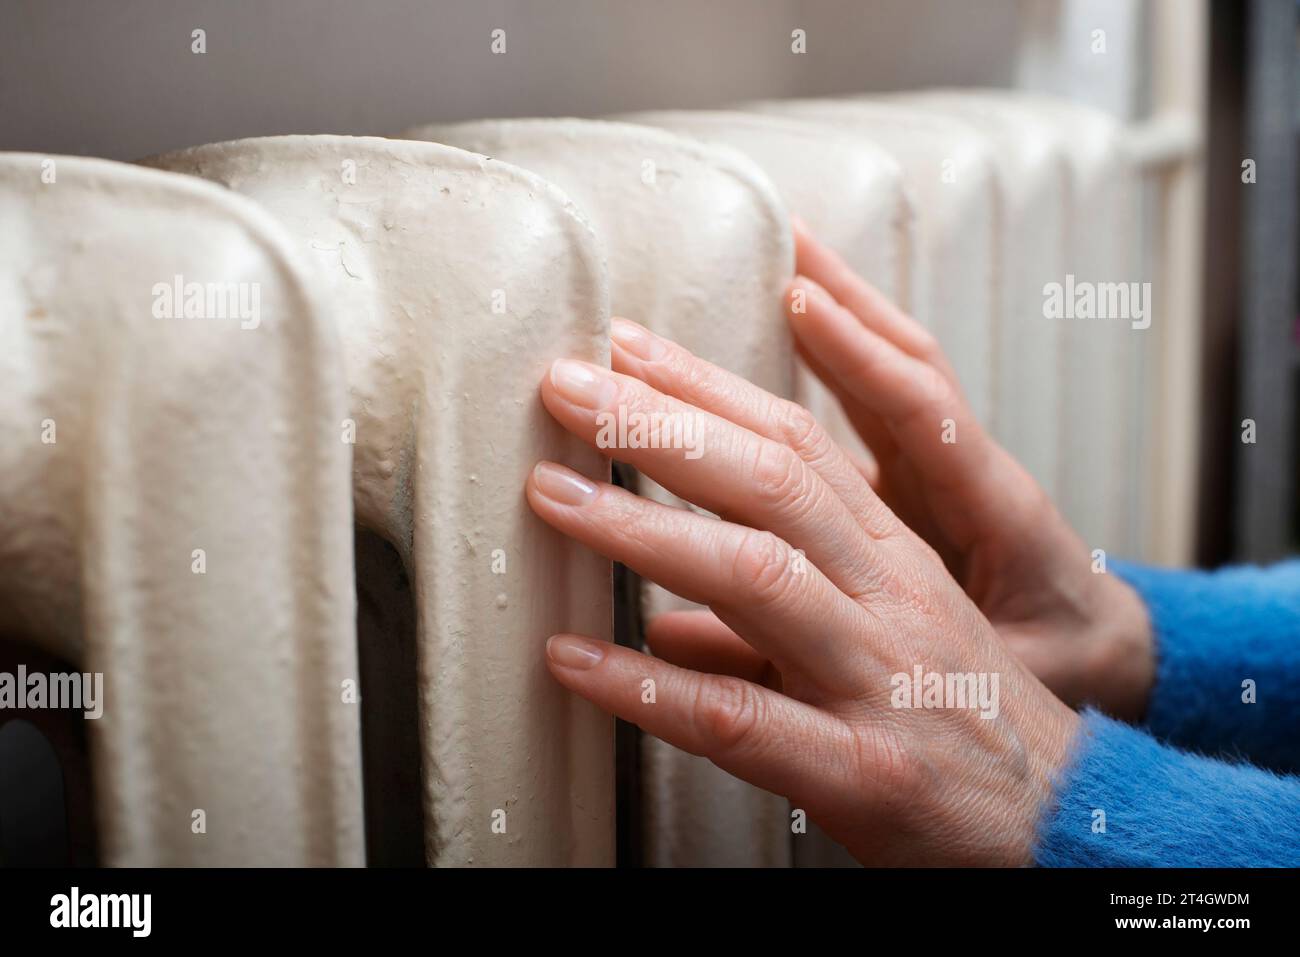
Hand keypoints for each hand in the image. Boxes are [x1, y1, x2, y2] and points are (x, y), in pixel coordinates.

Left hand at [526, 319, 1078, 864]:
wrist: (1071, 829)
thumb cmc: (965, 726)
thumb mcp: (878, 645)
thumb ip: (768, 624)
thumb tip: (659, 629)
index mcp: (893, 559)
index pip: (797, 444)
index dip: (707, 390)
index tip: (626, 351)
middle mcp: (887, 600)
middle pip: (773, 483)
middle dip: (661, 427)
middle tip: (568, 384)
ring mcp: (878, 679)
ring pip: (757, 577)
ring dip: (642, 531)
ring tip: (552, 496)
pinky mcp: (865, 770)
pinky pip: (744, 718)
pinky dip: (650, 688)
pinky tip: (574, 660)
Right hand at [786, 221, 1154, 720]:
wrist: (1109, 646)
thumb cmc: (1062, 658)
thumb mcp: (1002, 667)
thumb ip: (915, 655)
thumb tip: (827, 654)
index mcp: (995, 505)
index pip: (923, 411)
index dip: (860, 357)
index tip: (800, 303)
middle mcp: (968, 467)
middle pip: (908, 362)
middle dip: (848, 301)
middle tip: (784, 244)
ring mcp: (944, 468)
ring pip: (894, 370)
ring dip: (844, 311)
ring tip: (786, 257)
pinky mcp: (920, 481)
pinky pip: (877, 404)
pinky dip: (837, 358)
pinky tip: (791, 330)